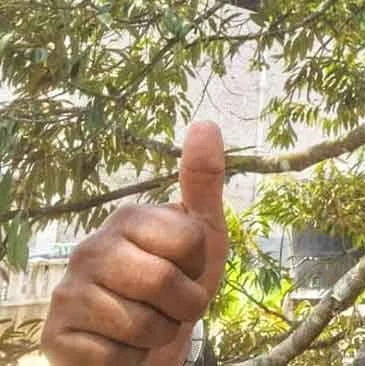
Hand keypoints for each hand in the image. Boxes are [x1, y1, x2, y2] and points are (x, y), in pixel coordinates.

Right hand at [41, 122, 228, 365]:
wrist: (148, 345)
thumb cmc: (178, 283)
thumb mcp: (203, 234)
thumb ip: (204, 182)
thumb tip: (205, 124)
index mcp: (128, 218)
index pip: (189, 240)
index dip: (199, 266)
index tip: (186, 269)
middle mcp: (90, 248)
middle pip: (164, 281)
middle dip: (184, 306)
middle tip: (172, 305)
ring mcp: (68, 292)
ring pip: (141, 324)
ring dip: (158, 336)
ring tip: (147, 326)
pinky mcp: (56, 336)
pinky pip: (114, 357)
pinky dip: (130, 361)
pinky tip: (120, 347)